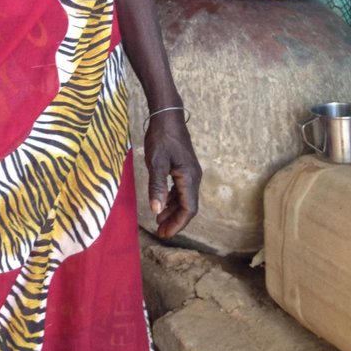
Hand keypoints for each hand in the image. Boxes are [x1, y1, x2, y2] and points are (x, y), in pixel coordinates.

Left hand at [143, 109, 200, 238]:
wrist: (168, 116)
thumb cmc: (161, 138)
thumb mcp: (155, 162)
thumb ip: (156, 186)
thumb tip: (156, 210)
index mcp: (189, 178)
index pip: (188, 209)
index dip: (177, 224)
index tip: (164, 234)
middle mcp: (194, 177)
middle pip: (188, 206)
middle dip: (175, 220)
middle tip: (160, 231)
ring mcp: (191, 172)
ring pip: (184, 198)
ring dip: (173, 210)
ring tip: (159, 220)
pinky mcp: (185, 168)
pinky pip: (181, 189)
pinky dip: (172, 199)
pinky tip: (162, 201)